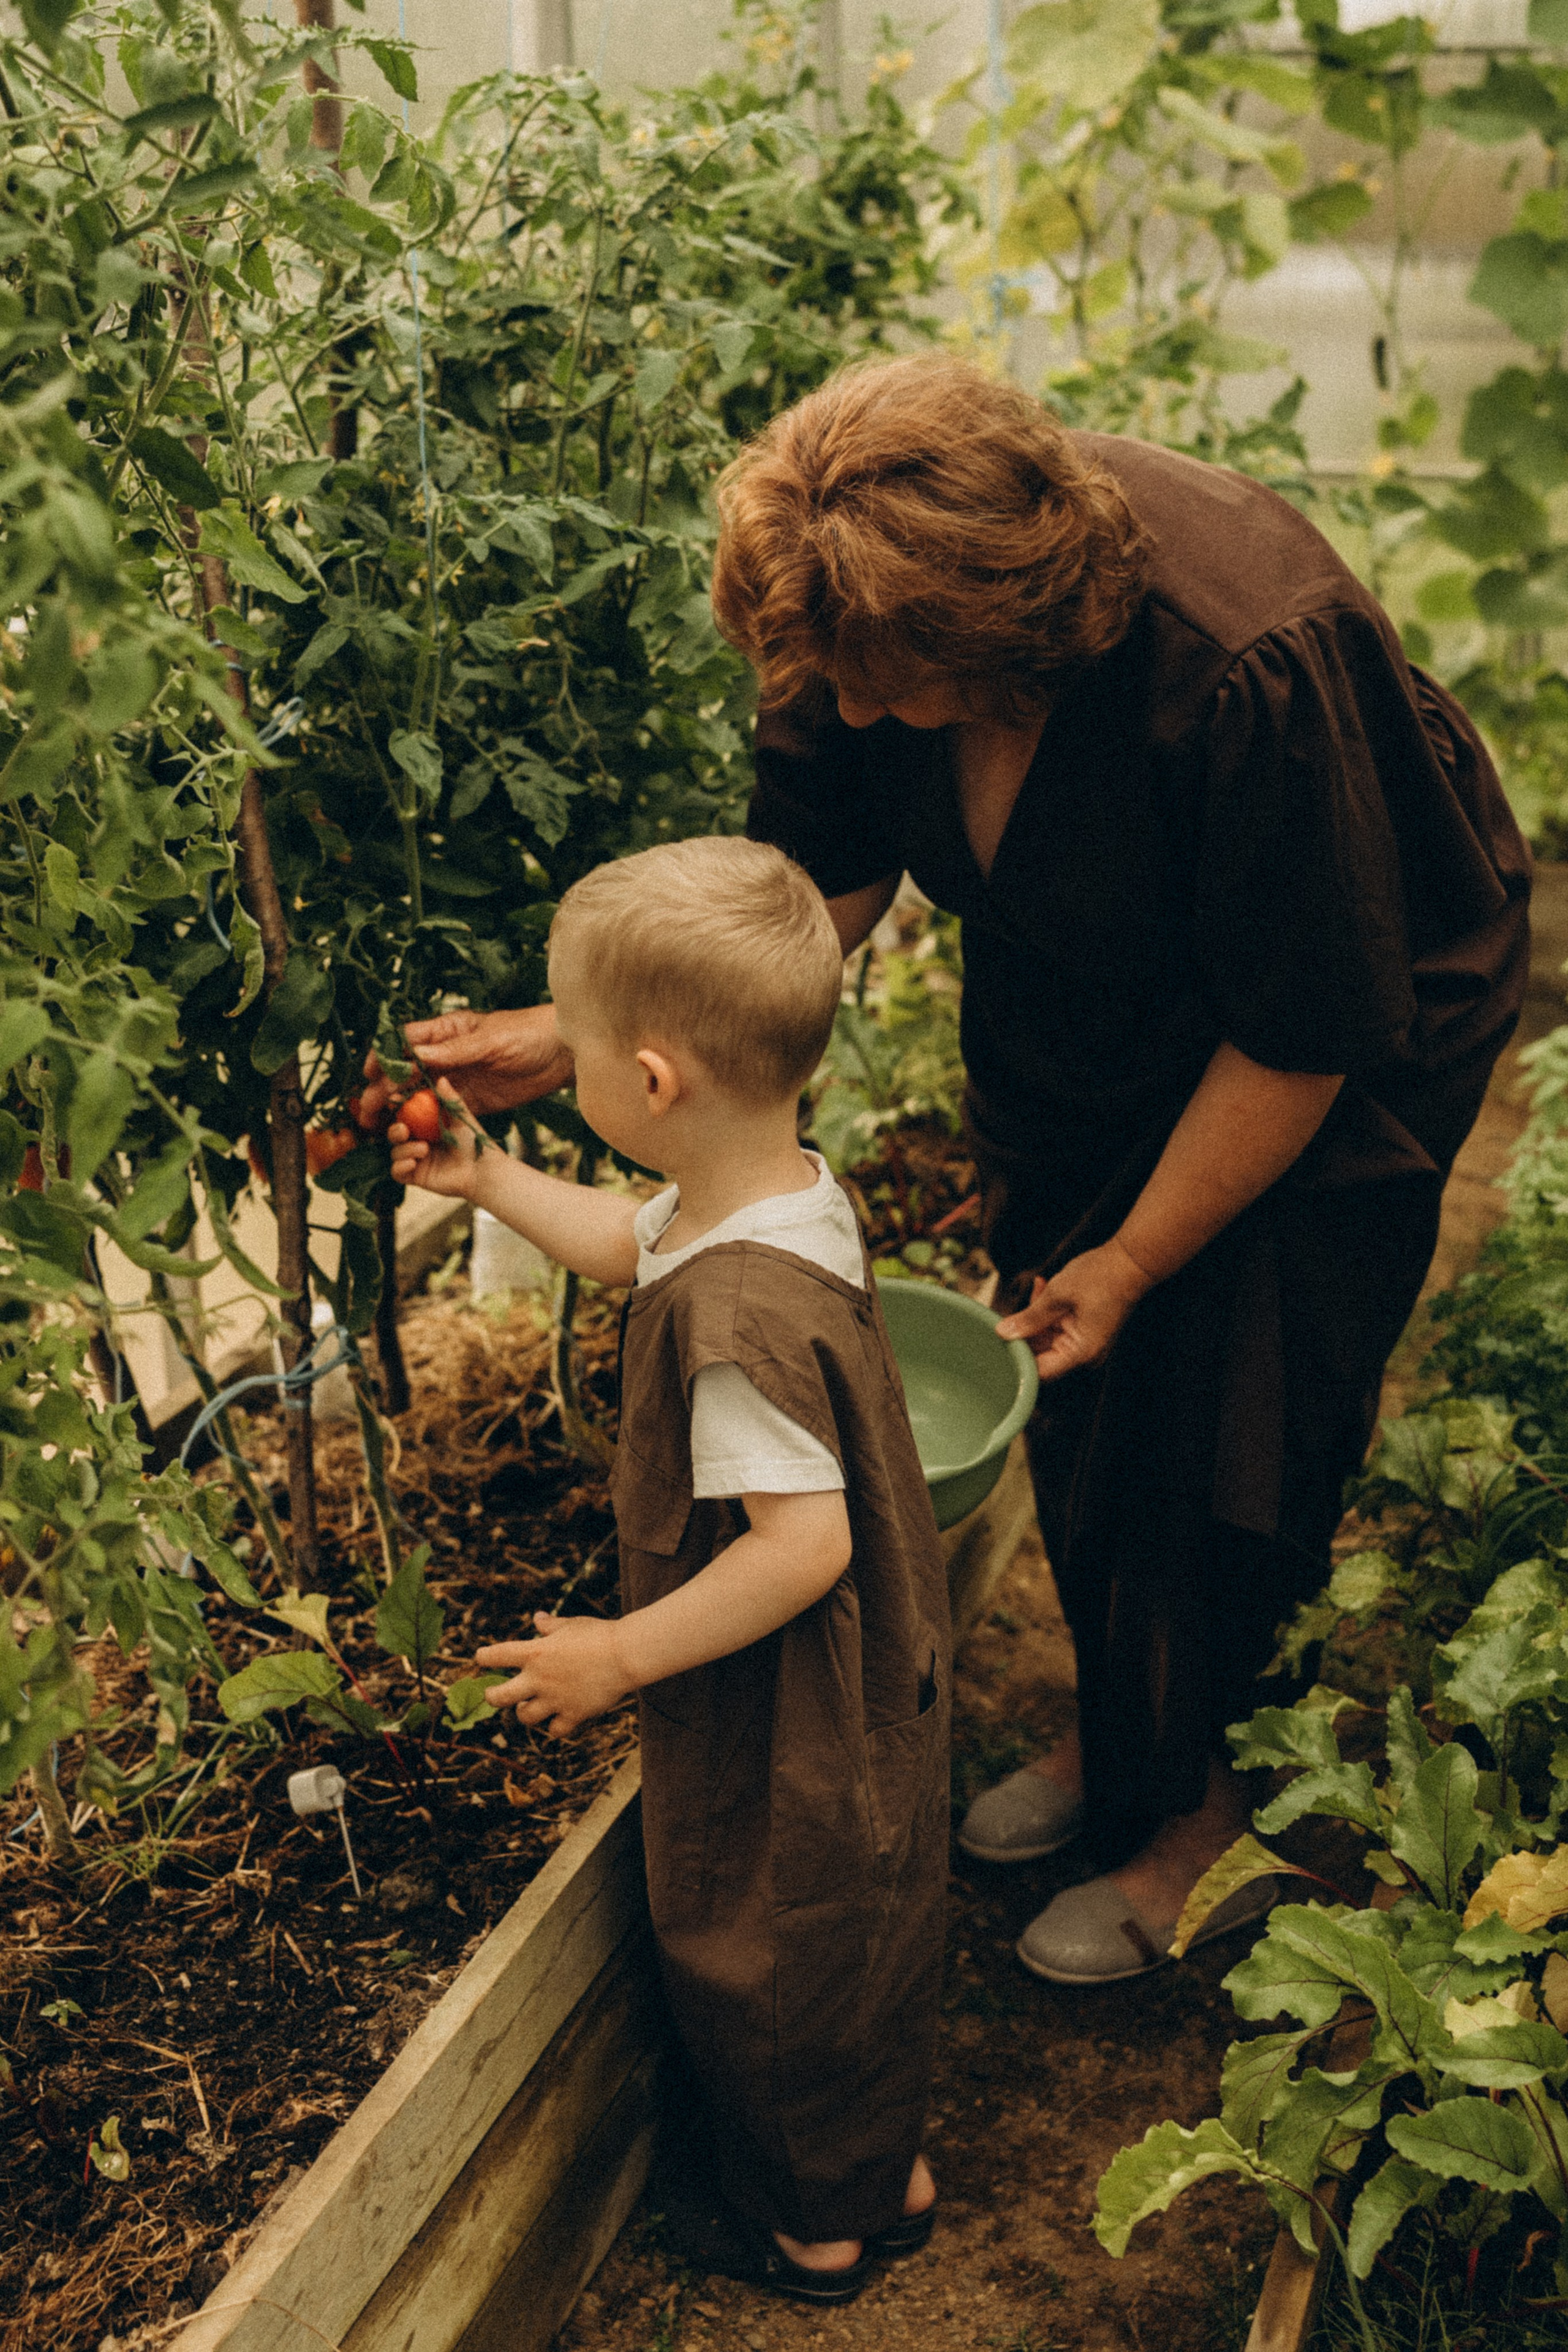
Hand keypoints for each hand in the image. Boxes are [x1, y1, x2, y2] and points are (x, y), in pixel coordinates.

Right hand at [357, 1006, 573, 1127]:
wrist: (563, 1054)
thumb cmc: (529, 1034)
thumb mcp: (492, 1041)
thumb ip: (455, 1051)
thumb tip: (415, 1056)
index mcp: (446, 1032)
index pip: (404, 1043)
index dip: (384, 1059)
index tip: (368, 1076)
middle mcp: (445, 1056)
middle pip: (405, 1073)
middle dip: (384, 1090)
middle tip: (368, 1111)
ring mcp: (456, 1079)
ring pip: (417, 1095)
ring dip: (398, 1110)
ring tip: (380, 1128)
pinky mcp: (469, 1102)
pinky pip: (440, 1113)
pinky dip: (423, 1124)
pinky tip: (410, 1136)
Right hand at [388, 1078, 479, 1196]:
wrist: (481, 1170)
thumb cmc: (474, 1142)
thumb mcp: (461, 1118)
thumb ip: (450, 1100)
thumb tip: (441, 1079)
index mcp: (427, 1126)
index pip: (406, 1116)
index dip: (397, 1108)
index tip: (395, 1100)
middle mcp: (419, 1141)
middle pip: (395, 1134)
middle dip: (395, 1130)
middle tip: (403, 1130)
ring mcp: (417, 1159)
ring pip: (395, 1152)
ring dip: (404, 1150)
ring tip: (424, 1149)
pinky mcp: (417, 1176)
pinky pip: (397, 1172)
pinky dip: (400, 1166)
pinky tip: (413, 1163)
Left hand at [475, 1615, 633, 1736]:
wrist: (626, 1655)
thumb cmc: (599, 1634)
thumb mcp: (571, 1624)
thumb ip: (550, 1626)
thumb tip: (538, 1619)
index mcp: (535, 1652)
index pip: (496, 1655)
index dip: (484, 1657)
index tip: (481, 1658)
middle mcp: (539, 1678)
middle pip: (499, 1697)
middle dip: (492, 1697)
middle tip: (493, 1695)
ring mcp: (555, 1699)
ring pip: (525, 1717)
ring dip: (525, 1712)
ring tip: (530, 1706)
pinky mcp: (573, 1714)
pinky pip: (555, 1730)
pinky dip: (555, 1726)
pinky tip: (558, 1719)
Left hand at [995, 1238, 1153, 1382]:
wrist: (1131, 1260)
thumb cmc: (1100, 1277)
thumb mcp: (1056, 1296)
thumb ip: (1029, 1318)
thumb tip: (1003, 1334)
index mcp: (1080, 1352)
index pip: (1040, 1371)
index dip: (1018, 1358)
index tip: (1000, 1340)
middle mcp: (1084, 1354)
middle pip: (1041, 1354)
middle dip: (1025, 1330)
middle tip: (1017, 1304)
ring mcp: (1085, 1343)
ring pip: (1046, 1338)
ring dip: (1036, 1315)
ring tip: (1040, 1288)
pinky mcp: (1084, 1331)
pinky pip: (1057, 1327)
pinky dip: (1048, 1311)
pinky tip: (1045, 1288)